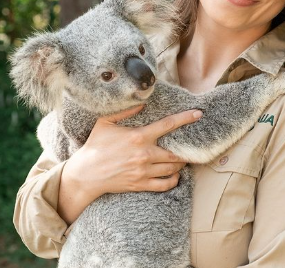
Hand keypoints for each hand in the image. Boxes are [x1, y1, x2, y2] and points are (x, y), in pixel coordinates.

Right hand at [58, 106, 202, 224]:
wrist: (86, 174)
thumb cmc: (95, 145)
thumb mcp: (105, 122)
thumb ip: (125, 111)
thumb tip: (142, 100)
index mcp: (138, 137)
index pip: (168, 125)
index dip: (185, 118)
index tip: (198, 114)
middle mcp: (144, 154)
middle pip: (175, 152)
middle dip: (186, 149)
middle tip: (191, 144)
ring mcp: (143, 171)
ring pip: (172, 168)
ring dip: (181, 163)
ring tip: (183, 158)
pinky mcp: (140, 184)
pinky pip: (164, 185)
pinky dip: (174, 180)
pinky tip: (175, 175)